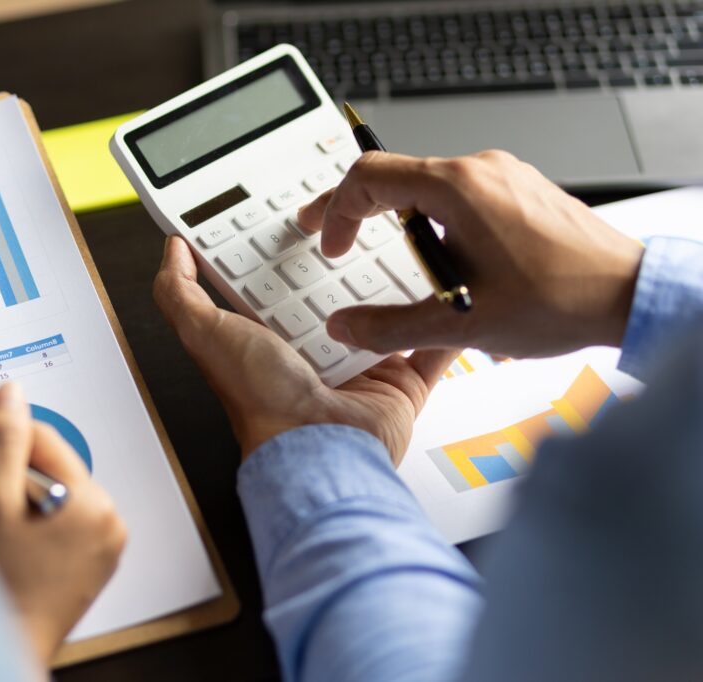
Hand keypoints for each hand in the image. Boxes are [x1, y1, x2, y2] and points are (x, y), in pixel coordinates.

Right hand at [0, 384, 126, 668]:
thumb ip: (2, 439)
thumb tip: (11, 395)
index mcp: (91, 503)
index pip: (39, 439)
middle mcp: (103, 523)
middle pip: (35, 469)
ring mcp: (93, 547)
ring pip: (33, 496)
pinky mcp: (78, 566)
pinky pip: (40, 523)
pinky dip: (5, 518)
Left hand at [153, 236, 456, 461]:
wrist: (316, 448)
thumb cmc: (261, 402)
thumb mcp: (204, 334)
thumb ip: (180, 292)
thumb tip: (172, 252)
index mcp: (275, 334)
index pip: (286, 277)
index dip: (294, 243)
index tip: (306, 210)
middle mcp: (319, 346)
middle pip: (343, 287)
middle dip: (357, 254)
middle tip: (371, 216)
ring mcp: (364, 363)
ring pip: (392, 309)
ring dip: (405, 280)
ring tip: (416, 240)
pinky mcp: (402, 381)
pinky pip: (432, 345)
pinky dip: (445, 323)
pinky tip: (453, 293)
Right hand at [298, 150, 644, 358]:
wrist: (628, 295)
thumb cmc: (561, 298)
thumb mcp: (458, 324)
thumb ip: (389, 327)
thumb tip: (346, 326)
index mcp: (458, 188)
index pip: (370, 176)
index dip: (336, 210)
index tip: (332, 244)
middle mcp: (480, 171)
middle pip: (396, 176)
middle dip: (357, 209)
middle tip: (332, 234)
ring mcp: (503, 177)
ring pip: (428, 187)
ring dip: (403, 222)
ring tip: (403, 266)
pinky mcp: (520, 191)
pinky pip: (461, 197)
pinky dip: (438, 223)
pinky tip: (449, 263)